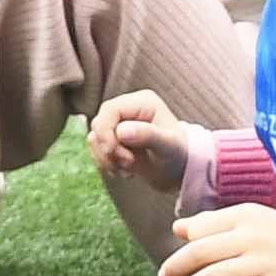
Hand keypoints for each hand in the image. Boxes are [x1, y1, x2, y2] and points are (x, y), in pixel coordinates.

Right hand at [86, 87, 200, 187]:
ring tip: (128, 169)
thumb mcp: (168, 145)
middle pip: (99, 124)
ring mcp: (119, 125)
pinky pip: (97, 151)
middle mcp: (128, 110)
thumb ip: (147, 135)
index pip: (110, 109)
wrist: (180, 172)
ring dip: (107, 159)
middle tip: (128, 163)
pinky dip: (107, 165)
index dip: (106, 131)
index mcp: (142, 102)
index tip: (114, 152)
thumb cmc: (180, 154)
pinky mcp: (114, 141)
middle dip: (108, 148)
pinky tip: (124, 172)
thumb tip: (121, 131)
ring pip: (95, 139)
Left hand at [160, 201, 275, 275]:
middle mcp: (253, 236)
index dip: (180, 247)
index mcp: (245, 216)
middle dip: (176, 268)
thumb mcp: (253, 221)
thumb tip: (178, 229)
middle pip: (201, 252)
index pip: (200, 230)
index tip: (170, 263)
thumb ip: (215, 224)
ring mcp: (265, 263)